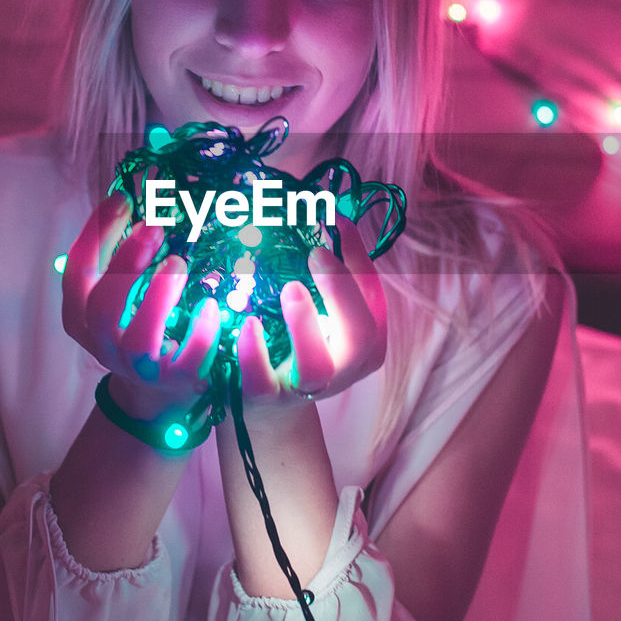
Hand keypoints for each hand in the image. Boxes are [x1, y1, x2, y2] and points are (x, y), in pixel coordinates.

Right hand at [62, 193, 221, 418]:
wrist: (157, 392)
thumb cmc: (139, 326)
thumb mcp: (119, 294)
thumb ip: (120, 255)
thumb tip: (138, 197)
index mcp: (81, 316)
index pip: (76, 272)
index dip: (98, 233)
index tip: (124, 198)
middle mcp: (103, 343)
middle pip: (102, 305)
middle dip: (128, 261)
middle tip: (155, 226)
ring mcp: (137, 367)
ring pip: (139, 338)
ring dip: (159, 295)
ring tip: (178, 262)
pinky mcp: (174, 382)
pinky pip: (188, 361)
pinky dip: (201, 332)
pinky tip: (210, 305)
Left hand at [235, 218, 386, 416]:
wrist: (265, 406)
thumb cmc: (297, 345)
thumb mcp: (323, 310)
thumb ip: (333, 271)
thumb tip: (334, 214)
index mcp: (365, 345)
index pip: (374, 300)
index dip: (358, 259)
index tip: (336, 219)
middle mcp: (343, 370)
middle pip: (361, 337)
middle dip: (342, 292)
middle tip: (317, 253)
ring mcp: (305, 388)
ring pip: (318, 368)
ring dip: (305, 324)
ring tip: (290, 288)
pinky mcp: (266, 399)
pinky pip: (262, 382)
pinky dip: (255, 353)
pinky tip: (247, 323)